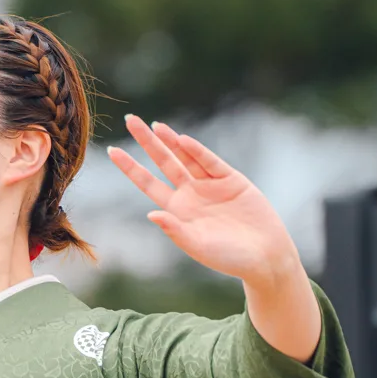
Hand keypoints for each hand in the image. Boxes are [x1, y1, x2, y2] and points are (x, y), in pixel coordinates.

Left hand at [108, 116, 300, 283]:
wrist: (264, 257)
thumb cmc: (228, 258)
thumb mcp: (197, 246)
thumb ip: (175, 230)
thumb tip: (151, 214)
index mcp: (178, 211)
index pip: (148, 183)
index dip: (131, 167)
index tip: (112, 150)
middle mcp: (191, 194)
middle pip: (164, 162)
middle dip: (147, 142)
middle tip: (130, 119)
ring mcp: (211, 185)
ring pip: (186, 157)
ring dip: (170, 140)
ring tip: (154, 124)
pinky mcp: (232, 180)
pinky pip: (211, 163)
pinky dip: (198, 152)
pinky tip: (182, 141)